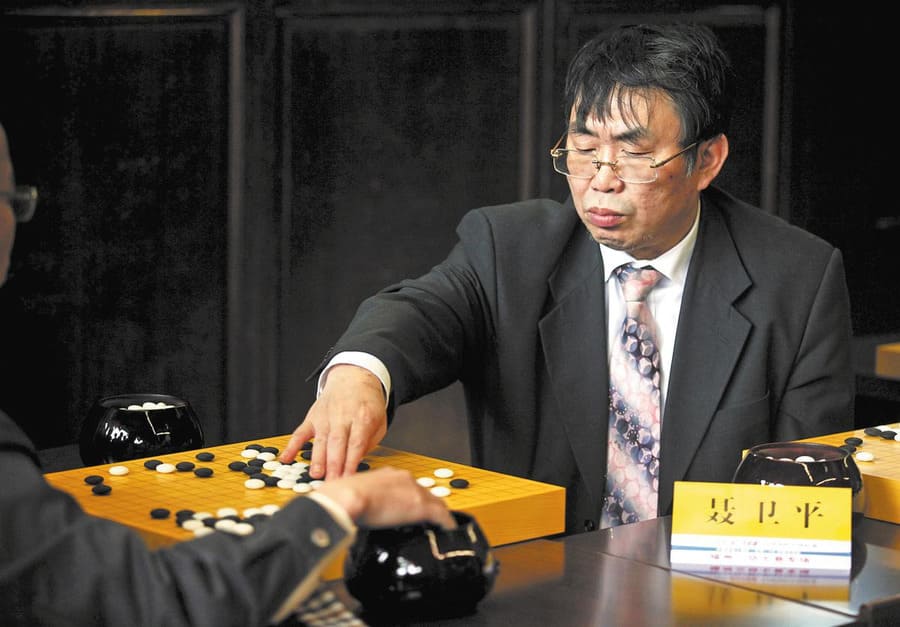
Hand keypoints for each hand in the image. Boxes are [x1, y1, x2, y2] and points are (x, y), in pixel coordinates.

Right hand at [280, 364, 387, 478]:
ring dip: (317, 458)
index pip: (356, 443)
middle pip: (338, 443)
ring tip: (316, 475)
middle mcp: (343, 416)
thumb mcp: (379, 421)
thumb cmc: (367, 404)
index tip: (349, 479)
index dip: (352, 462)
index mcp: (362, 417)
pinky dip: (292, 445)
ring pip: (320, 440)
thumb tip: (356, 463)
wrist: (353, 378)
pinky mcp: (312, 417)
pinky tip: (286, 458)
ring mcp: (325, 416)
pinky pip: (300, 432)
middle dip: (334, 464)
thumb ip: (369, 442)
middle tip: (332, 482)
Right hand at [315, 466, 456, 528]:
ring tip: (439, 527)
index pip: (408, 486)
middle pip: (425, 493)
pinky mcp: (420, 506)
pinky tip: (447, 531)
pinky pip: (441, 515)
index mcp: (388, 475)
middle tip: (430, 520)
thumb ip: (362, 501)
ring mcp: (413, 491)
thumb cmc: (340, 499)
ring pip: (436, 502)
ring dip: (438, 514)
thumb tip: (356, 513)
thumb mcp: (354, 496)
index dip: (412, 499)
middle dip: (429, 506)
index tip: (411, 509)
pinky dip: (446, 523)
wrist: (344, 499)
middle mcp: (403, 479)